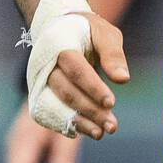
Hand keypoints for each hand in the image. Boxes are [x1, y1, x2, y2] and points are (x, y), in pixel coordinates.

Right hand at [38, 12, 129, 139]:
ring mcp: (39, 81)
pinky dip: (67, 124)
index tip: (111, 102)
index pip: (76, 69)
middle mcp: (45, 65)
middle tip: (112, 126)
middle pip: (67, 92)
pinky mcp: (39, 94)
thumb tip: (123, 79)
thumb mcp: (103, 32)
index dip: (93, 87)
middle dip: (90, 110)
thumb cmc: (86, 30)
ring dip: (79, 122)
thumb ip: (112, 54)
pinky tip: (87, 130)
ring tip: (101, 133)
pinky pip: (49, 114)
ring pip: (56, 106)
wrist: (57, 29)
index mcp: (59, 44)